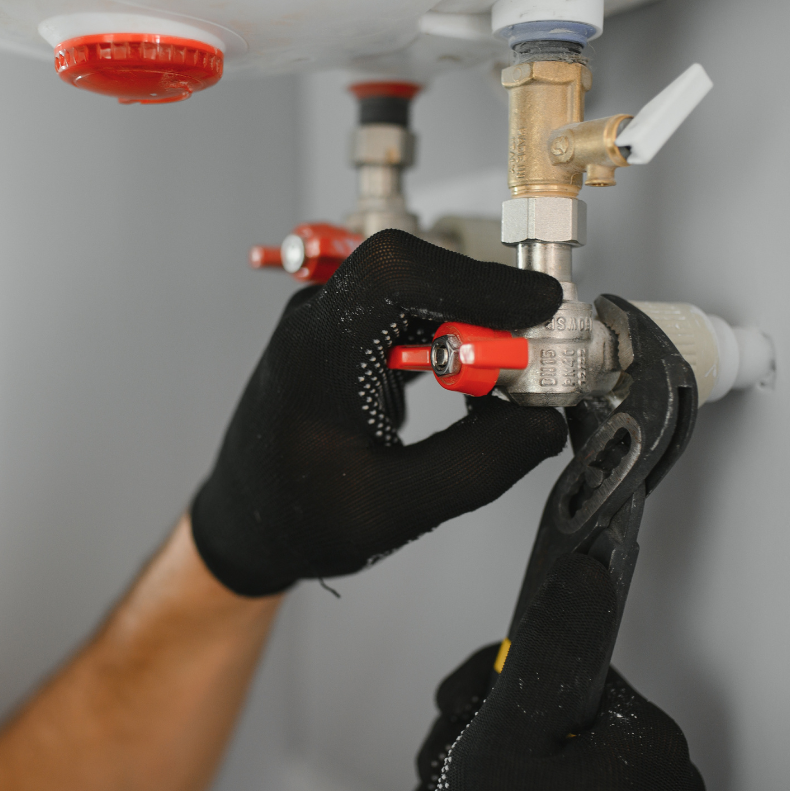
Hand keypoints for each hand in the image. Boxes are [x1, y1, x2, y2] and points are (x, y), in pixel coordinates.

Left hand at [191, 229, 566, 595]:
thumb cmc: (294, 514)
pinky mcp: (351, 336)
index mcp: (318, 351)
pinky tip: (472, 387)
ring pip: (422, 290)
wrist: (248, 517)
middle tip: (536, 356)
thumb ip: (476, 466)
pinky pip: (414, 314)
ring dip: (476, 324)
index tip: (536, 307)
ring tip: (507, 382)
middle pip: (418, 273)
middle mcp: (321, 321)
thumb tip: (542, 422)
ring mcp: (334, 323)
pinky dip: (456, 339)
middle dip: (488, 305)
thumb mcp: (393, 509)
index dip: (476, 281)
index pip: (396, 274)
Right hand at [405, 553, 705, 790]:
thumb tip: (585, 571)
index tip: (467, 702)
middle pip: (548, 710)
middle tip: (454, 764)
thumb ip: (544, 649)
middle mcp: (655, 780)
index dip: (497, 680)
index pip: (564, 662)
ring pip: (540, 757)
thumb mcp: (512, 734)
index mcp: (647, 743)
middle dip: (483, 732)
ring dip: (482, 770)